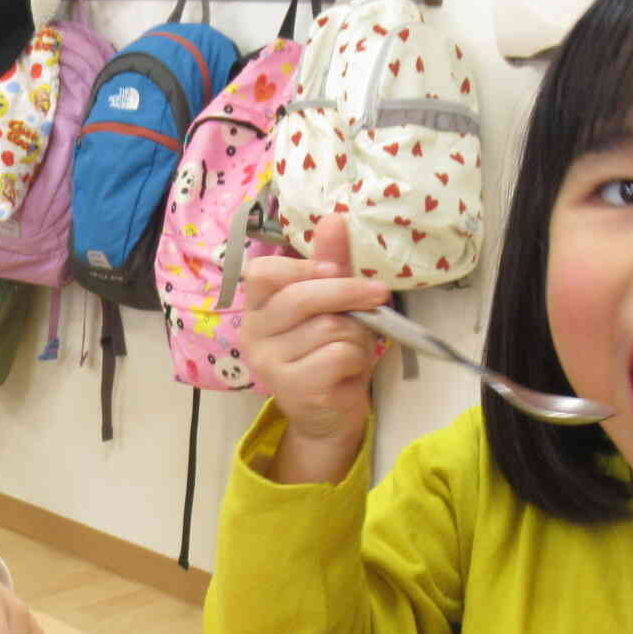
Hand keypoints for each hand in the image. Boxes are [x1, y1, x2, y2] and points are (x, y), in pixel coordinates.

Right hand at [238, 217, 390, 483]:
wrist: (329, 416)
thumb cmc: (328, 354)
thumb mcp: (331, 304)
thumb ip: (329, 263)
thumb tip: (334, 218)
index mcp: (257, 309)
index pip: (262, 273)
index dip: (301, 267)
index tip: (334, 269)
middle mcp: (254, 334)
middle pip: (301, 297)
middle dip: (348, 292)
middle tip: (378, 294)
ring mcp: (269, 363)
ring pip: (328, 327)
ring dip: (356, 335)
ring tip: (353, 349)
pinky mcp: (293, 388)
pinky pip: (338, 355)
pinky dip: (356, 359)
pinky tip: (348, 371)